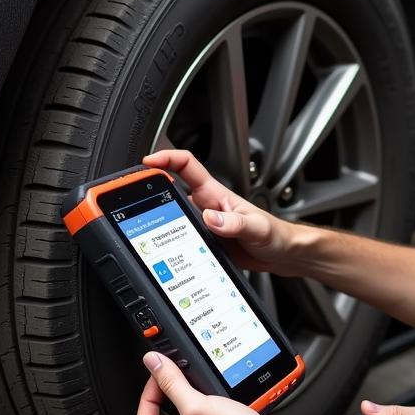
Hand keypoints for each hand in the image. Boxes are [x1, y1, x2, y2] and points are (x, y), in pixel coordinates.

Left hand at [133, 351, 302, 414]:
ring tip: (210, 389)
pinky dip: (226, 412)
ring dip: (203, 404)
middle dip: (175, 399)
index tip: (159, 381)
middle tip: (182, 380)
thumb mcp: (197, 404)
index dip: (147, 399)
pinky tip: (234, 403)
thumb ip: (173, 383)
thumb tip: (153, 364)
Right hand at [142, 149, 298, 274]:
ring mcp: (203, 225)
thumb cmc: (275, 235)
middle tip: (132, 198)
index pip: (187, 166)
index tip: (148, 161)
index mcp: (216, 194)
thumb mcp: (256, 228)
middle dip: (150, 191)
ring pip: (172, 216)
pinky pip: (180, 238)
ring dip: (158, 220)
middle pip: (170, 191)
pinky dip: (169, 242)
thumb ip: (234, 223)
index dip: (167, 159)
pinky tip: (164, 252)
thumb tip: (210, 219)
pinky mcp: (203, 242)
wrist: (282, 255)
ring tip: (142, 227)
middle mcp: (206, 207)